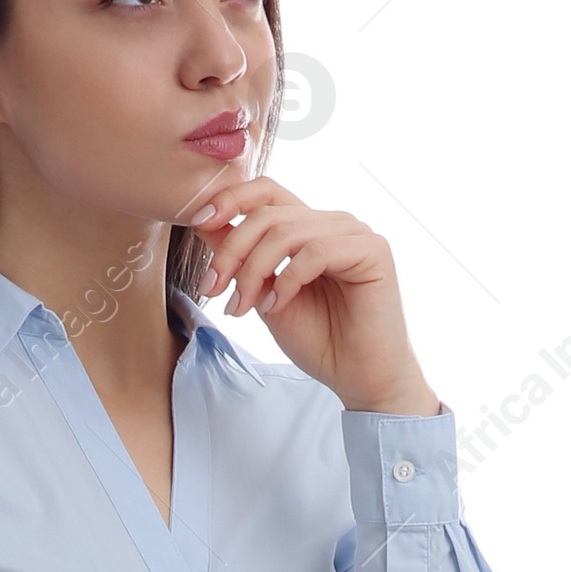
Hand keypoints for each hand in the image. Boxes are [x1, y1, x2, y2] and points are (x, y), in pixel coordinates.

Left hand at [183, 174, 439, 414]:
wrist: (359, 379)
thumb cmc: (319, 342)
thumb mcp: (264, 296)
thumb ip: (243, 260)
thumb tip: (205, 223)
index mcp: (308, 228)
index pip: (267, 193)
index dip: (230, 199)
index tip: (198, 222)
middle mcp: (332, 224)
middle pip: (268, 213)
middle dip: (231, 250)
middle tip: (212, 289)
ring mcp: (354, 234)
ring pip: (287, 232)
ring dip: (253, 270)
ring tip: (242, 307)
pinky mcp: (372, 251)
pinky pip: (316, 251)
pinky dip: (287, 280)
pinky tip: (276, 306)